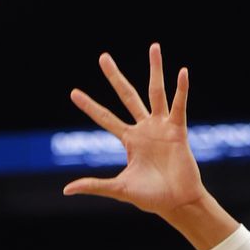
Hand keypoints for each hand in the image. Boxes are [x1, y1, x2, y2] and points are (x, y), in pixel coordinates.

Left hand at [63, 44, 205, 217]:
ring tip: (154, 46)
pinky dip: (182, 90)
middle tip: (102, 57)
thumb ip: (95, 185)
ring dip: (156, 69)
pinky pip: (179, 106)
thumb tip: (66, 190)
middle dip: (115, 77)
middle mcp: (144, 129)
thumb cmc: (151, 198)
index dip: (90, 106)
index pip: (104, 118)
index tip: (74, 93)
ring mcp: (161, 127)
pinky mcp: (178, 130)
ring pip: (156, 92)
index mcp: (129, 140)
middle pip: (127, 96)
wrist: (178, 203)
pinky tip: (182, 72)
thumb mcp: (119, 189)